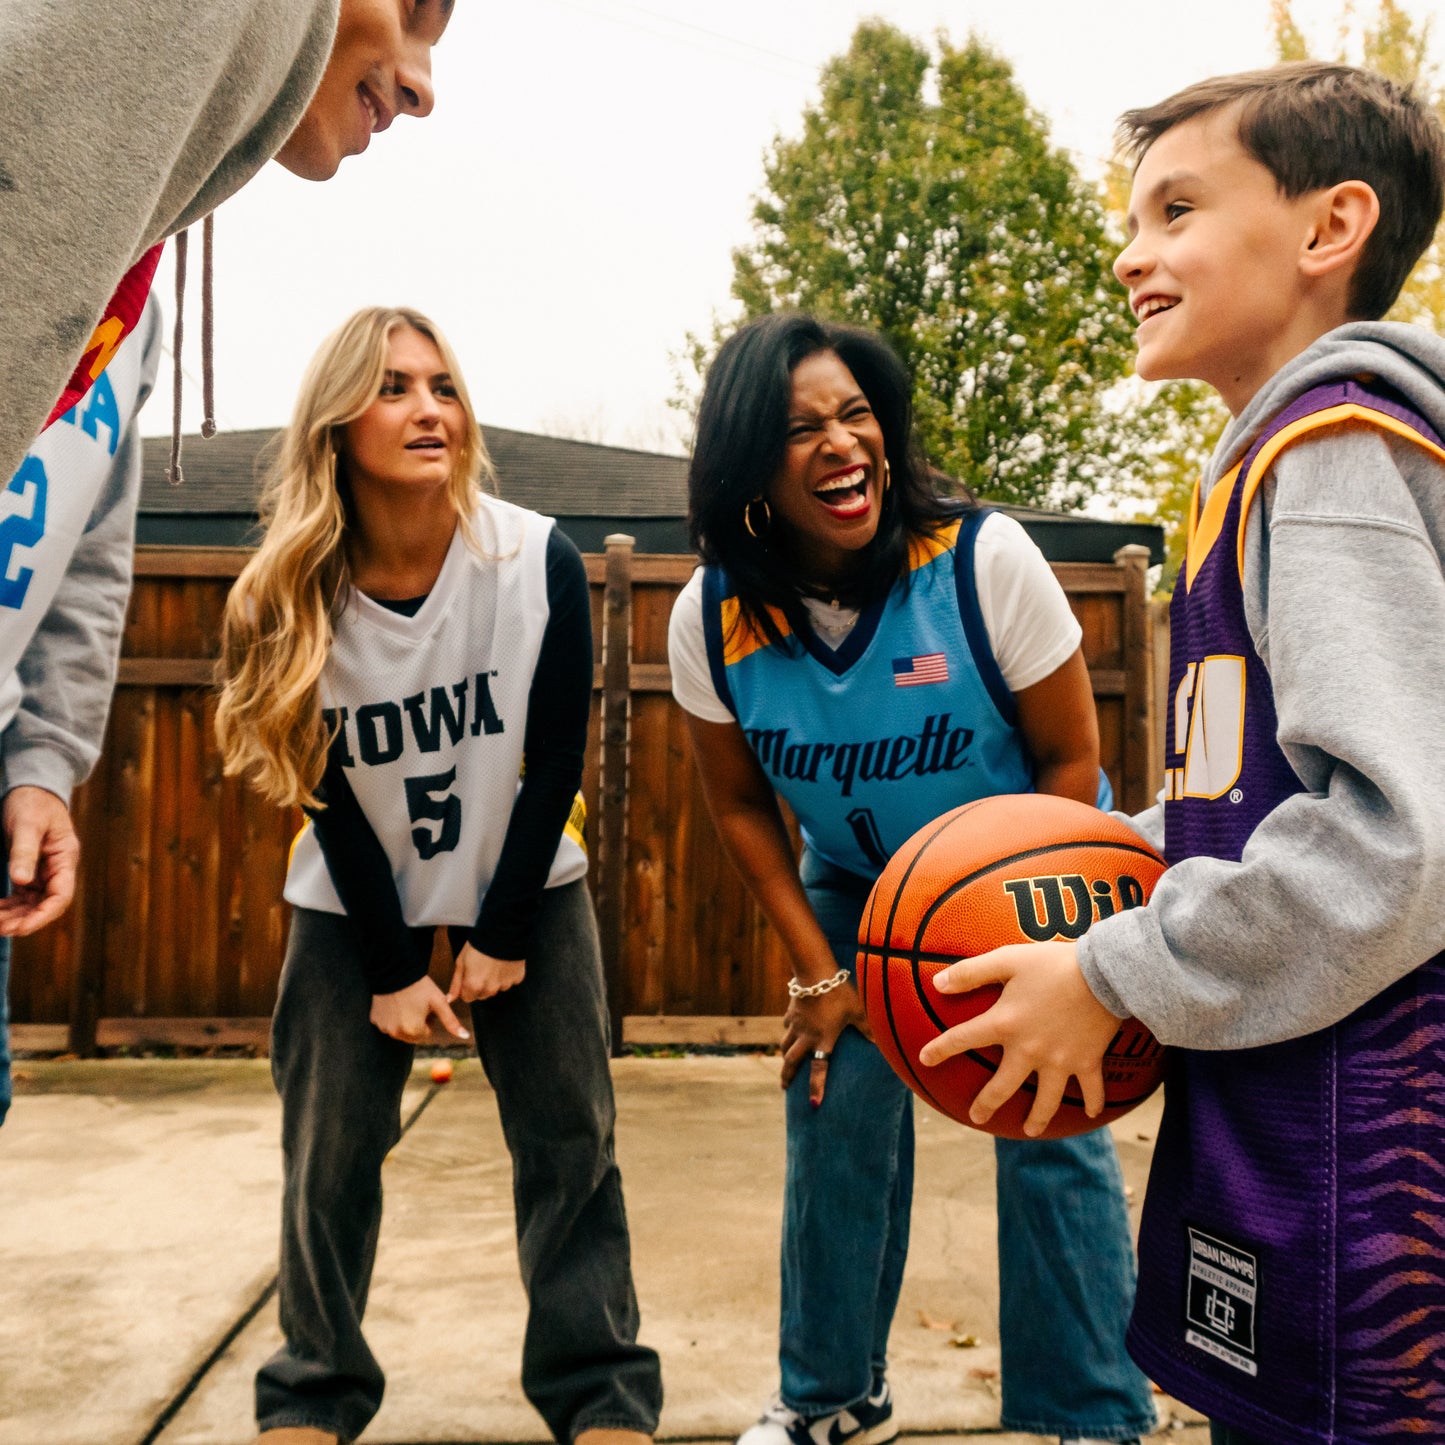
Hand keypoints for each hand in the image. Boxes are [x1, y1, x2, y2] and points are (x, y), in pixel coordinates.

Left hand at [0, 786, 79, 936]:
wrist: (32, 789)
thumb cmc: (32, 803)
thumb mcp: (27, 825)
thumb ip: (24, 852)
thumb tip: (21, 881)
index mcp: (64, 858)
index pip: (60, 895)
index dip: (43, 915)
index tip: (21, 928)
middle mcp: (57, 869)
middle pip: (46, 904)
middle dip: (24, 920)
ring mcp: (44, 872)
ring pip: (32, 903)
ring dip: (14, 916)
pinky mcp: (30, 871)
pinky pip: (22, 895)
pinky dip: (9, 906)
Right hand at [370, 975, 470, 1044]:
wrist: (394, 971)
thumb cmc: (420, 986)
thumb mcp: (439, 1002)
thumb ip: (451, 1022)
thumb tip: (465, 1036)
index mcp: (413, 1031)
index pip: (427, 1033)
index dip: (429, 1019)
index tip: (427, 1006)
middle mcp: (396, 1033)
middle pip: (413, 1035)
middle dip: (417, 1023)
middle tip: (417, 1004)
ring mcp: (383, 1028)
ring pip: (399, 1030)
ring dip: (404, 1021)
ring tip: (406, 1002)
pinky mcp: (374, 1020)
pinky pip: (387, 1024)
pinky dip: (391, 1017)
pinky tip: (395, 1003)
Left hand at [447, 944, 524, 1002]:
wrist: (502, 931)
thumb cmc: (478, 945)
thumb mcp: (461, 962)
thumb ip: (455, 983)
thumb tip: (449, 1000)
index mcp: (474, 986)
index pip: (468, 998)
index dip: (467, 986)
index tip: (470, 974)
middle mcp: (490, 989)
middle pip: (483, 995)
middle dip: (481, 985)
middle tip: (482, 967)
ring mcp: (505, 985)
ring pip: (497, 988)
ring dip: (495, 980)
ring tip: (494, 963)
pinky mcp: (517, 978)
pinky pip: (510, 981)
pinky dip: (507, 975)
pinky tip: (505, 962)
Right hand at [780, 976, 870, 1106]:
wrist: (814, 972)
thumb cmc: (839, 993)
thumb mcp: (858, 1011)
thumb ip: (867, 1028)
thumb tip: (882, 1043)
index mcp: (823, 1039)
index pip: (819, 1069)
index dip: (816, 1088)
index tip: (814, 1105)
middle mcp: (806, 1035)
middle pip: (791, 1061)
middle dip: (787, 1076)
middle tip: (784, 1088)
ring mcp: (796, 1023)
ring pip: (785, 1044)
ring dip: (784, 1056)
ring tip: (785, 1064)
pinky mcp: (791, 1011)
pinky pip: (787, 1025)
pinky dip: (788, 1031)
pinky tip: (791, 1029)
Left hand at [917, 942, 1121, 1136]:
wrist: (1103, 973)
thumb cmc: (1052, 963)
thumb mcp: (1006, 959)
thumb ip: (971, 972)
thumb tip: (937, 984)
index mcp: (1005, 1024)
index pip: (962, 1039)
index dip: (940, 1049)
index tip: (926, 1059)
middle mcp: (1029, 1050)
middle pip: (1002, 1086)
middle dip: (987, 1104)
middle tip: (976, 1118)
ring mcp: (1059, 1060)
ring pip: (1046, 1099)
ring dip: (1037, 1118)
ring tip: (1029, 1130)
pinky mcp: (1088, 1061)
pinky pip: (1091, 1089)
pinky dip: (1093, 1102)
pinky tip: (1091, 1113)